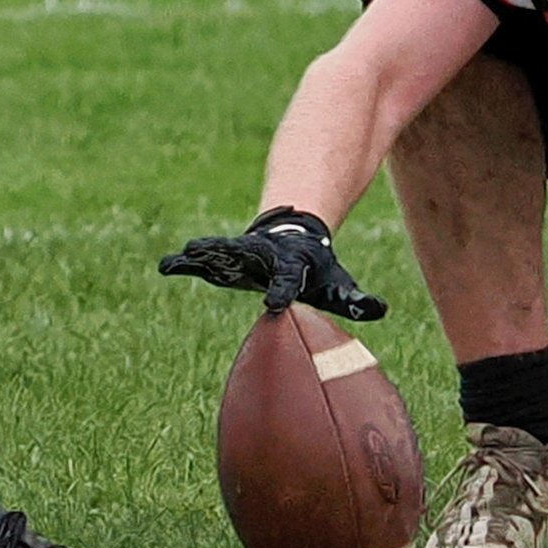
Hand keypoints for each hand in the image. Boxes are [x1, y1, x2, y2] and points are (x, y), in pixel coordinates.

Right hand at [159, 207, 385, 320]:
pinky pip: (202, 260)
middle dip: (225, 257)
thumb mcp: (337, 284)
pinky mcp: (223, 257)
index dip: (281, 292)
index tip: (274, 306)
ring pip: (218, 252)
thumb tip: (381, 310)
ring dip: (201, 255)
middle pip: (241, 257)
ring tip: (181, 257)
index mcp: (288, 266)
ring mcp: (239, 253)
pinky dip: (184, 263)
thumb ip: (356, 300)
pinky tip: (166, 267)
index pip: (285, 281)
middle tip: (205, 256)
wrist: (294, 237)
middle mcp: (259, 256)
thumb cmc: (316, 269)